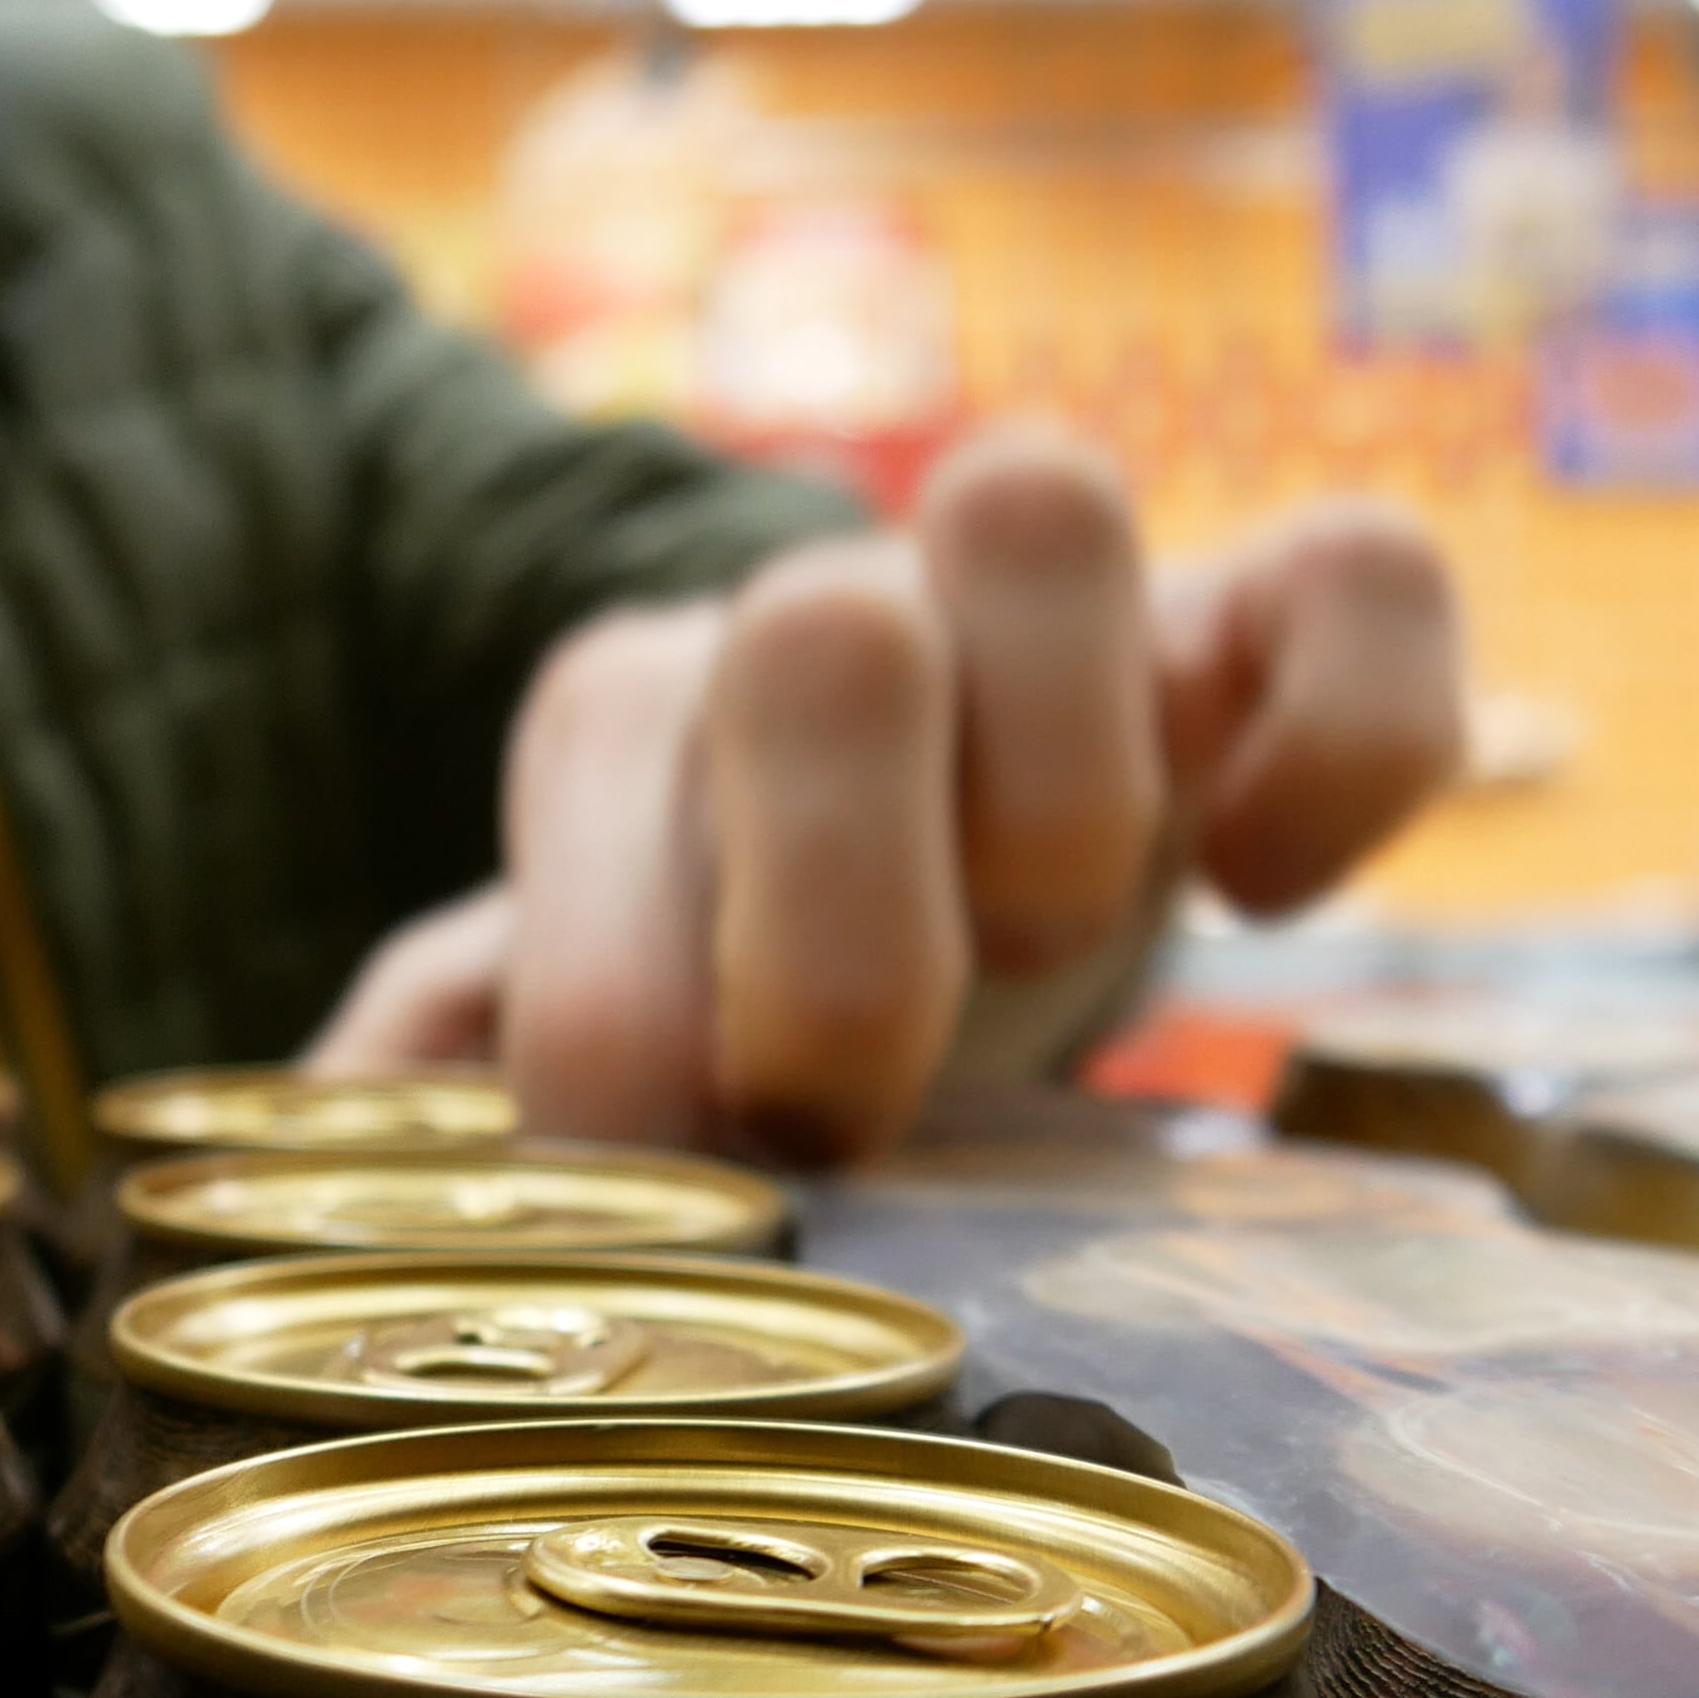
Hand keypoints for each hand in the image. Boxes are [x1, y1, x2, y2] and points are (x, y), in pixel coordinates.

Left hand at [309, 428, 1462, 1164]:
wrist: (952, 905)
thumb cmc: (746, 1007)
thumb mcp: (575, 1053)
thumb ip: (432, 1097)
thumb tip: (336, 1162)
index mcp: (624, 717)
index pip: (598, 787)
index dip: (633, 1031)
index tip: (675, 1190)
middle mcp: (821, 611)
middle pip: (815, 626)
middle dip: (842, 932)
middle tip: (844, 1115)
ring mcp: (1056, 606)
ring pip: (1039, 507)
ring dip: (1056, 806)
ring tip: (1048, 974)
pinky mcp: (1265, 624)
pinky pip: (1362, 568)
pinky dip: (1347, 740)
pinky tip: (1271, 896)